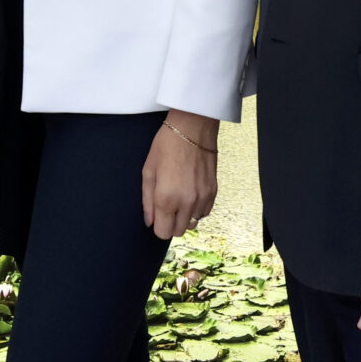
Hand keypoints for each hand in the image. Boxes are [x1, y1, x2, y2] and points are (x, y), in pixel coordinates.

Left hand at [141, 110, 218, 240]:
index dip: (158, 226)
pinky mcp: (213, 192)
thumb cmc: (166, 146)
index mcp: (166, 198)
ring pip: (193, 223)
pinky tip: (191, 192)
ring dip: (185, 216)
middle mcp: (186, 203)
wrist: (193, 128)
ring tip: (179, 197)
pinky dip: (197, 208)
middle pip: (179, 232)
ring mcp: (202, 198)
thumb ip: (147, 200)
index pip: (163, 233)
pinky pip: (204, 212)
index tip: (157, 215)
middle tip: (167, 206)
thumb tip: (149, 221)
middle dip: (171, 223)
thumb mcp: (148, 171)